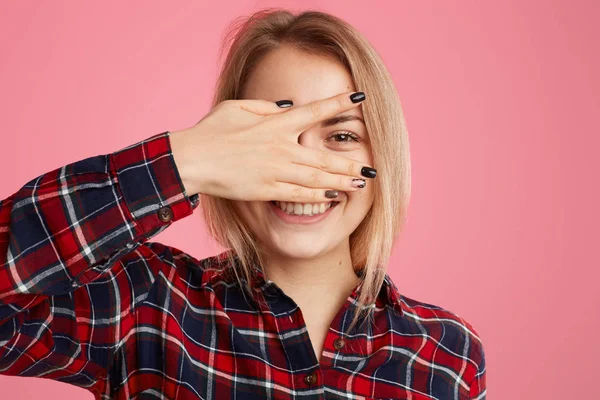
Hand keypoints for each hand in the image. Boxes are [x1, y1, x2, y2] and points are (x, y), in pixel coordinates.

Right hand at [169, 91, 375, 202]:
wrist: (191, 159)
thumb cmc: (211, 130)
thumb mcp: (237, 107)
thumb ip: (266, 107)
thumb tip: (288, 107)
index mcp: (275, 123)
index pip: (315, 112)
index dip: (339, 104)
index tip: (360, 98)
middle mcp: (280, 147)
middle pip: (323, 156)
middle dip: (350, 163)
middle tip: (372, 168)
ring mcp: (274, 171)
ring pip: (316, 179)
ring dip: (341, 182)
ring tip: (360, 184)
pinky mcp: (266, 190)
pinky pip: (298, 195)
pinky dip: (317, 196)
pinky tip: (332, 197)